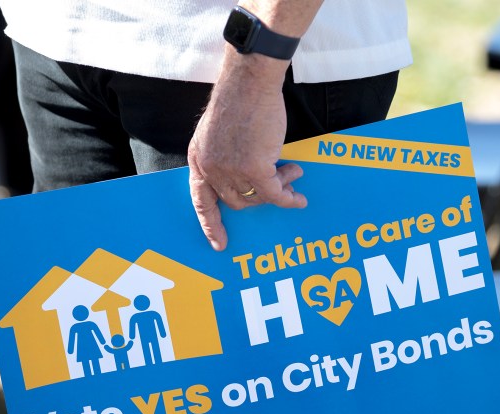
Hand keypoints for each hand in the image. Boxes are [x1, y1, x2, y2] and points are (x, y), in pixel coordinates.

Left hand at [189, 50, 306, 250]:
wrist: (251, 82)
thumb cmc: (241, 101)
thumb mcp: (220, 133)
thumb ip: (226, 157)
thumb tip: (251, 181)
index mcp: (199, 159)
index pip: (201, 200)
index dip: (211, 224)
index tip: (220, 244)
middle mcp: (211, 168)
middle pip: (237, 201)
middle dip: (261, 196)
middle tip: (282, 184)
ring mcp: (231, 170)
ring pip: (258, 197)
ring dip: (279, 190)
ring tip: (294, 174)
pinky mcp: (254, 169)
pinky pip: (275, 194)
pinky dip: (289, 197)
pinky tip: (300, 197)